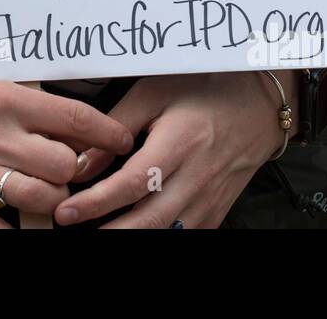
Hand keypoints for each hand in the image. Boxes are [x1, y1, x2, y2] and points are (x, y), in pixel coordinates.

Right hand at [0, 82, 134, 227]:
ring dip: (56, 201)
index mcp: (5, 99)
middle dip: (77, 171)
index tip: (123, 141)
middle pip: (66, 166)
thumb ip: (28, 97)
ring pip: (44, 200)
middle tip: (77, 169)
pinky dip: (21, 230)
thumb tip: (74, 113)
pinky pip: (1, 230)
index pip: (75, 119)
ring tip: (52, 193)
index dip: (108, 134)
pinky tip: (28, 221)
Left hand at [53, 71, 294, 228]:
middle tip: (72, 228)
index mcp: (180, 143)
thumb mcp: (155, 94)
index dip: (97, 202)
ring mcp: (209, 198)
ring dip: (132, 237)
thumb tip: (84, 161)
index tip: (67, 211)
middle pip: (150, 219)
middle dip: (110, 232)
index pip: (133, 183)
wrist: (260, 104)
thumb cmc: (205, 90)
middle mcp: (197, 176)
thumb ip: (117, 126)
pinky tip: (134, 231)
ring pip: (168, 233)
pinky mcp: (216, 209)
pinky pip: (186, 234)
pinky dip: (158, 237)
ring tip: (99, 234)